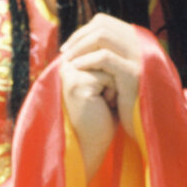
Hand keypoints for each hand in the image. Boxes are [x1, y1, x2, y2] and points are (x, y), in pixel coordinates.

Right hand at [59, 60, 116, 180]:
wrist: (93, 142)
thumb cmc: (101, 115)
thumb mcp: (103, 84)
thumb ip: (104, 63)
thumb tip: (120, 45)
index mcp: (72, 62)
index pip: (103, 51)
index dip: (111, 73)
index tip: (102, 94)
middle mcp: (67, 65)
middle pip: (104, 54)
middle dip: (112, 77)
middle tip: (103, 99)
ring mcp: (70, 73)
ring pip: (107, 63)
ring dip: (113, 85)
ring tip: (103, 102)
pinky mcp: (77, 83)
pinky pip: (108, 76)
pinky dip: (112, 93)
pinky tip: (102, 106)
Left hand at [60, 14, 142, 136]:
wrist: (146, 124)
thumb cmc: (128, 100)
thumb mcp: (119, 73)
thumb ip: (109, 54)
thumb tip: (80, 39)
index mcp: (136, 41)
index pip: (104, 22)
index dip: (83, 31)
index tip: (69, 46)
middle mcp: (139, 45)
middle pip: (102, 26)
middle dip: (78, 37)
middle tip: (65, 52)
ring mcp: (138, 58)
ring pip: (102, 36)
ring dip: (80, 46)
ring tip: (68, 60)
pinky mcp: (132, 74)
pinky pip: (104, 58)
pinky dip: (87, 60)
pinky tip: (76, 68)